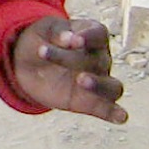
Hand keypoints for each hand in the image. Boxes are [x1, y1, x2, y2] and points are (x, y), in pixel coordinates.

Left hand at [10, 15, 127, 122]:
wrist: (27, 63)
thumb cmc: (41, 40)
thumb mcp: (43, 31)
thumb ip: (57, 34)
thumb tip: (69, 38)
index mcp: (92, 35)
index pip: (98, 34)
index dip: (88, 36)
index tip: (73, 40)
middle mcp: (100, 58)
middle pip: (96, 60)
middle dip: (69, 59)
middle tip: (45, 54)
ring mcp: (98, 81)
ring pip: (113, 86)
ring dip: (99, 85)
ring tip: (81, 80)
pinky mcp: (90, 102)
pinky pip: (108, 108)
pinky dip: (115, 113)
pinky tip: (120, 118)